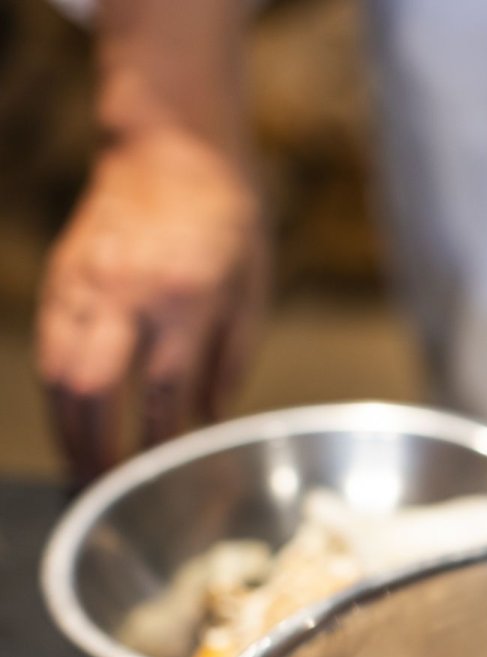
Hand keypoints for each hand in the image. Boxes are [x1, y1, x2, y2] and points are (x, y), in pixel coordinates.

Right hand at [36, 129, 266, 480]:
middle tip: (104, 492)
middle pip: (94, 390)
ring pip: (57, 372)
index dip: (160, 445)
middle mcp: (128, 292)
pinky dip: (55, 391)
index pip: (165, 393)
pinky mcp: (62, 275)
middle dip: (95, 449)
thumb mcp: (253, 291)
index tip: (163, 481)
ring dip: (65, 428)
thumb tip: (209, 424)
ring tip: (81, 470)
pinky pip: (48, 345)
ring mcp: (86, 282)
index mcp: (188, 299)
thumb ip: (230, 361)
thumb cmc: (230, 222)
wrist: (175, 147)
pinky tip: (68, 419)